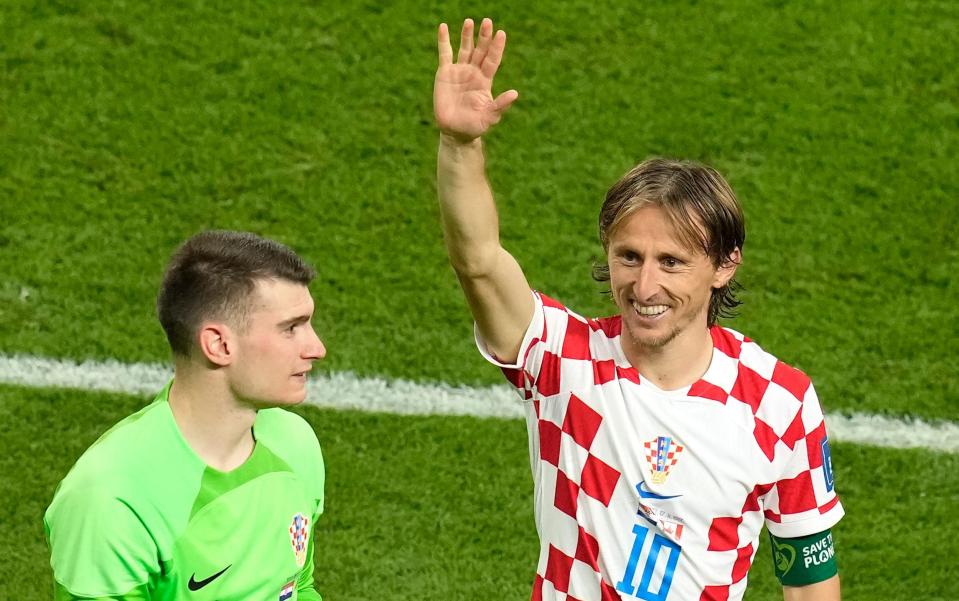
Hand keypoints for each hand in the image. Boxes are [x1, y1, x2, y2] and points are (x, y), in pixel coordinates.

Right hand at [434, 18, 518, 142]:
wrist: (455, 132)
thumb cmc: (474, 126)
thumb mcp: (489, 117)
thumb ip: (500, 105)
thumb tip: (515, 94)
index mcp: (485, 80)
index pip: (493, 60)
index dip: (496, 47)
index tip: (501, 34)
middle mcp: (474, 72)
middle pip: (481, 50)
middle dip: (484, 37)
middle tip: (488, 22)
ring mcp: (459, 71)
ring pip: (465, 48)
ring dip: (467, 35)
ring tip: (470, 21)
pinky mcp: (445, 73)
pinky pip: (445, 53)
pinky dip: (444, 40)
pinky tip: (443, 27)